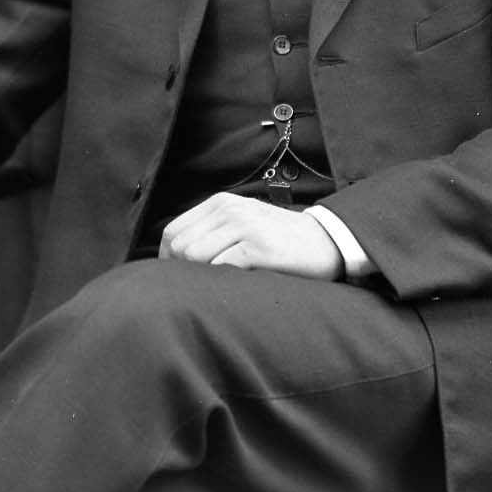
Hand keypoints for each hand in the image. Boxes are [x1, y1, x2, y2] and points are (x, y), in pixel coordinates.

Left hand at [158, 193, 343, 279]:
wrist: (325, 241)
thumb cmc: (279, 240)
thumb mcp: (242, 223)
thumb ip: (211, 233)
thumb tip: (174, 259)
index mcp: (220, 203)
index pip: (172, 231)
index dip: (165, 259)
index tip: (175, 279)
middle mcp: (230, 209)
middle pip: (180, 246)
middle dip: (181, 271)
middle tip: (196, 288)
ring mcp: (244, 226)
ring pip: (196, 257)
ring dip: (202, 277)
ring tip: (218, 286)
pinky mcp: (258, 247)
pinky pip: (222, 267)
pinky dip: (222, 281)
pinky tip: (235, 284)